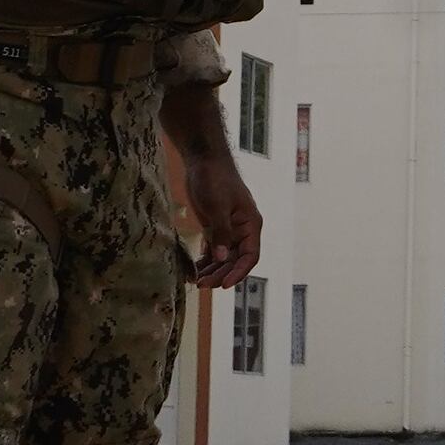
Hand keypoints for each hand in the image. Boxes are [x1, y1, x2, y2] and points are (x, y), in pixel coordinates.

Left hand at [182, 148, 263, 288]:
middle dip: (220, 274)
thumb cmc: (215, 178)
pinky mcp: (215, 227)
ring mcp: (228, 230)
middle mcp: (242, 230)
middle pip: (235, 260)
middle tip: (202, 285)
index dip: (239, 272)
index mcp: (250, 225)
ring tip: (196, 282)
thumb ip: (221, 232)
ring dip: (212, 270)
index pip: (250, 256)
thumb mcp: (217, 205)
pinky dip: (205, 261)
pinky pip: (213, 250)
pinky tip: (194, 270)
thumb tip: (221, 258)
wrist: (203, 160)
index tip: (224, 285)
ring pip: (224, 258)